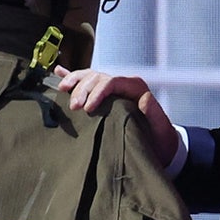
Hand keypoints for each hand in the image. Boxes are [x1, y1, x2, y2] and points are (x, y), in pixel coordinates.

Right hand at [55, 66, 177, 166]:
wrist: (160, 146)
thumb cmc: (160, 139)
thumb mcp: (160, 127)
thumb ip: (154, 112)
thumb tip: (144, 98)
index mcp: (136, 88)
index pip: (111, 81)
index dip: (97, 92)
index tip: (88, 108)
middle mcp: (123, 84)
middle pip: (97, 77)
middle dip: (83, 89)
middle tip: (74, 107)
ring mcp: (112, 89)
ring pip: (90, 76)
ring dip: (74, 81)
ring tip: (62, 89)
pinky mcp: (104, 96)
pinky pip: (86, 83)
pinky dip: (72, 77)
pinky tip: (59, 73)